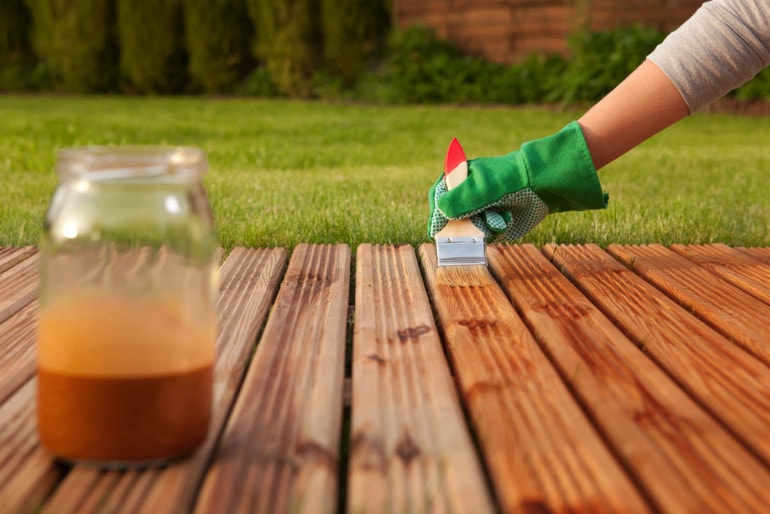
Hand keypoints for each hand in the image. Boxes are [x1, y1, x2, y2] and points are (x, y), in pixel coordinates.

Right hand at [427, 121, 607, 242]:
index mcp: (458, 178)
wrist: (542, 185)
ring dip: (482, 227)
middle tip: (477, 225)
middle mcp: (467, 194)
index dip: (437, 215)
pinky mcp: (493, 220)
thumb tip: (440, 212)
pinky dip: (494, 230)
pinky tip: (505, 219)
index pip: (438, 197)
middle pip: (452, 217)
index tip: (437, 231)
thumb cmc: (509, 181)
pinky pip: (484, 233)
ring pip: (468, 228)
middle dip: (464, 225)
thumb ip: (459, 200)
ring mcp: (480, 208)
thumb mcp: (482, 188)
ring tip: (499, 218)